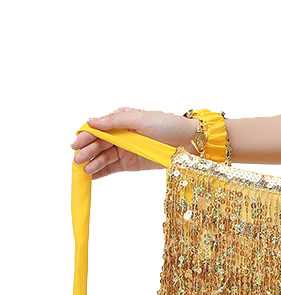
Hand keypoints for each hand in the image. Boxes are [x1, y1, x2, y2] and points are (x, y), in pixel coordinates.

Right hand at [70, 108, 196, 177]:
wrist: (189, 142)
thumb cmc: (167, 125)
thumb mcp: (140, 119)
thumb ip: (115, 121)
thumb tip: (91, 122)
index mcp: (120, 120)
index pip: (97, 129)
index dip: (85, 136)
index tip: (76, 144)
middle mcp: (120, 135)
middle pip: (98, 144)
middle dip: (87, 151)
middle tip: (78, 160)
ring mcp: (125, 150)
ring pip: (104, 157)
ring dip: (93, 163)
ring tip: (86, 170)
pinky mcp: (132, 164)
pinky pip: (113, 168)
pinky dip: (102, 171)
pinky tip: (92, 176)